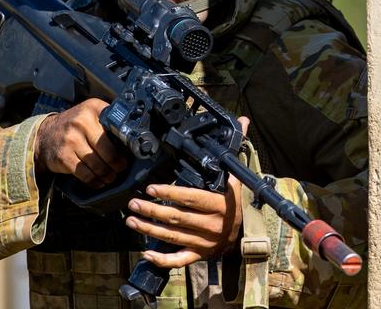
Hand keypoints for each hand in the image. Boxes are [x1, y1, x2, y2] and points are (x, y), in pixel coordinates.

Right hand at [34, 98, 128, 187]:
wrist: (44, 134)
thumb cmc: (74, 125)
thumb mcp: (91, 114)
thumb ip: (109, 120)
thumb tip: (133, 138)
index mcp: (93, 109)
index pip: (117, 129)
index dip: (126, 145)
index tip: (130, 153)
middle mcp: (82, 122)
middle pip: (109, 152)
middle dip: (118, 165)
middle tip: (121, 168)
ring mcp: (71, 140)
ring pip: (98, 166)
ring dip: (108, 175)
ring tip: (111, 176)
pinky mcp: (64, 157)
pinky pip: (86, 174)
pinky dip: (95, 181)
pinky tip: (99, 181)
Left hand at [124, 117, 249, 268]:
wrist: (248, 234)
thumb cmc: (239, 203)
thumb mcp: (238, 176)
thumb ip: (235, 150)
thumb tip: (243, 121)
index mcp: (219, 204)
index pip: (191, 198)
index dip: (170, 194)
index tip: (151, 188)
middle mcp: (211, 225)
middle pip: (176, 218)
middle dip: (151, 211)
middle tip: (133, 203)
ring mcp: (204, 242)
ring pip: (173, 237)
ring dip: (149, 229)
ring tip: (131, 220)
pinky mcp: (200, 255)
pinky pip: (179, 260)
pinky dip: (162, 260)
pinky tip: (146, 252)